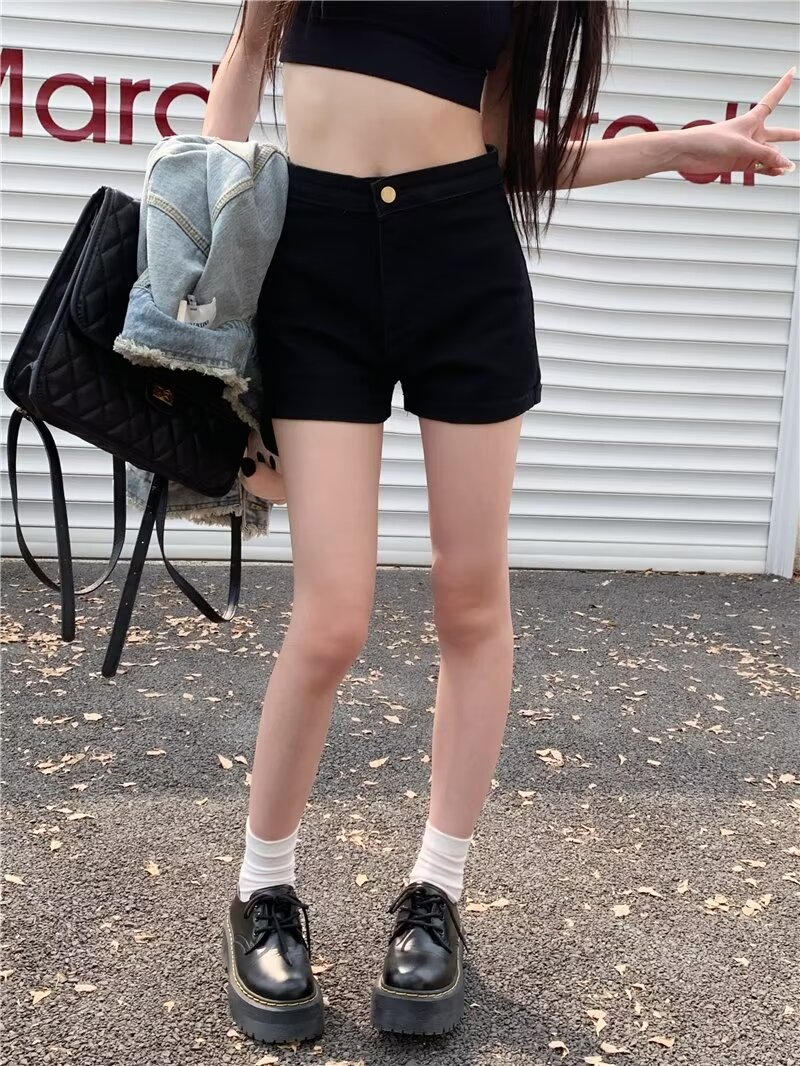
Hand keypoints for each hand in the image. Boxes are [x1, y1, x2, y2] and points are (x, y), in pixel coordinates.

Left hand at [675, 67, 797, 177]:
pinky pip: (761, 167)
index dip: (783, 86)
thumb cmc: (711, 141)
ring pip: (771, 155)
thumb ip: (765, 155)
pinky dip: (770, 170)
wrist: (688, 154)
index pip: (773, 99)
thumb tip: (785, 164)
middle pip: (777, 134)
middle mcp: (752, 134)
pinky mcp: (741, 164)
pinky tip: (778, 172)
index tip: (792, 71)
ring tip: (786, 167)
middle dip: (790, 135)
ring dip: (778, 161)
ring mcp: (747, 150)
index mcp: (752, 119)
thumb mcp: (742, 145)